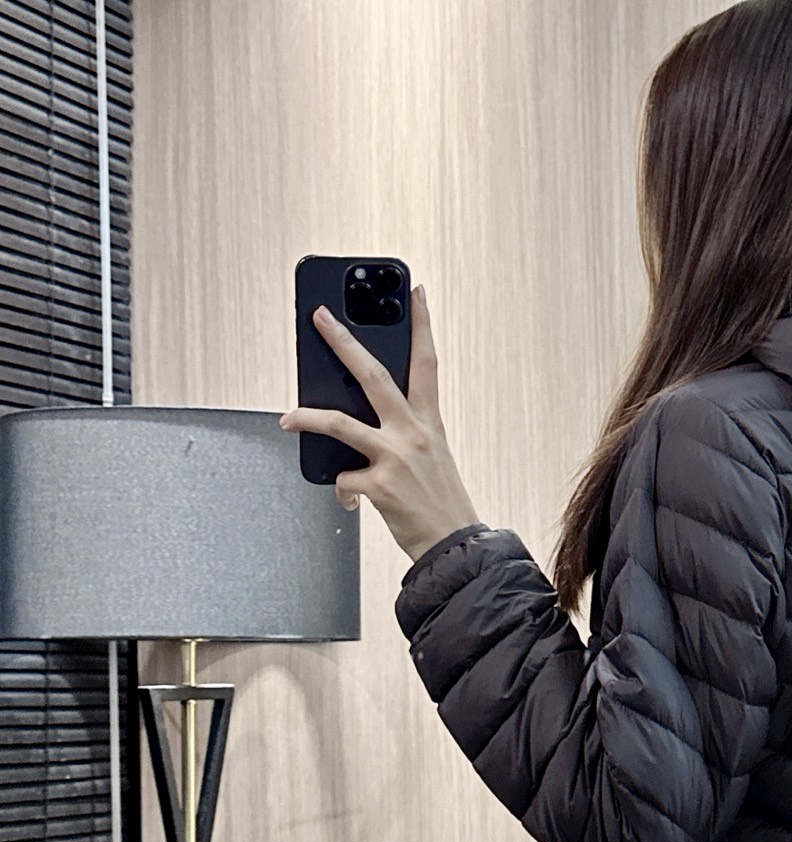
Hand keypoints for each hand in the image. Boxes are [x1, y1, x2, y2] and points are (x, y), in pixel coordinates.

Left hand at [280, 285, 479, 561]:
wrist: (454, 547)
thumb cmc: (440, 503)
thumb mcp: (431, 457)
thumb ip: (402, 433)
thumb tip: (356, 419)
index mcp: (430, 422)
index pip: (427, 362)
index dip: (422, 324)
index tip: (415, 294)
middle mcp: (414, 433)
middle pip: (373, 375)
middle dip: (343, 341)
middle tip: (320, 316)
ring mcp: (396, 457)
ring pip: (341, 422)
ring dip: (308, 416)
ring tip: (288, 417)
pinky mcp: (380, 485)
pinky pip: (343, 477)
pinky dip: (342, 488)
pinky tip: (351, 497)